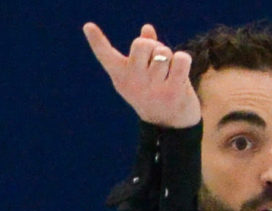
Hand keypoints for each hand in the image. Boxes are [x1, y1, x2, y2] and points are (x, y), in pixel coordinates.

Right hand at [83, 22, 201, 127]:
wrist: (168, 124)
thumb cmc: (154, 91)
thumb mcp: (142, 73)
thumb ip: (144, 51)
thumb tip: (147, 28)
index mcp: (121, 76)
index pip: (106, 55)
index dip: (97, 40)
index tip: (88, 26)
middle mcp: (132, 82)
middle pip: (141, 45)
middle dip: (152, 46)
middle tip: (156, 61)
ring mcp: (152, 88)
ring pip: (163, 51)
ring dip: (170, 57)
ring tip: (168, 73)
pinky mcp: (173, 91)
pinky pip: (181, 58)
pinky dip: (183, 60)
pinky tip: (180, 74)